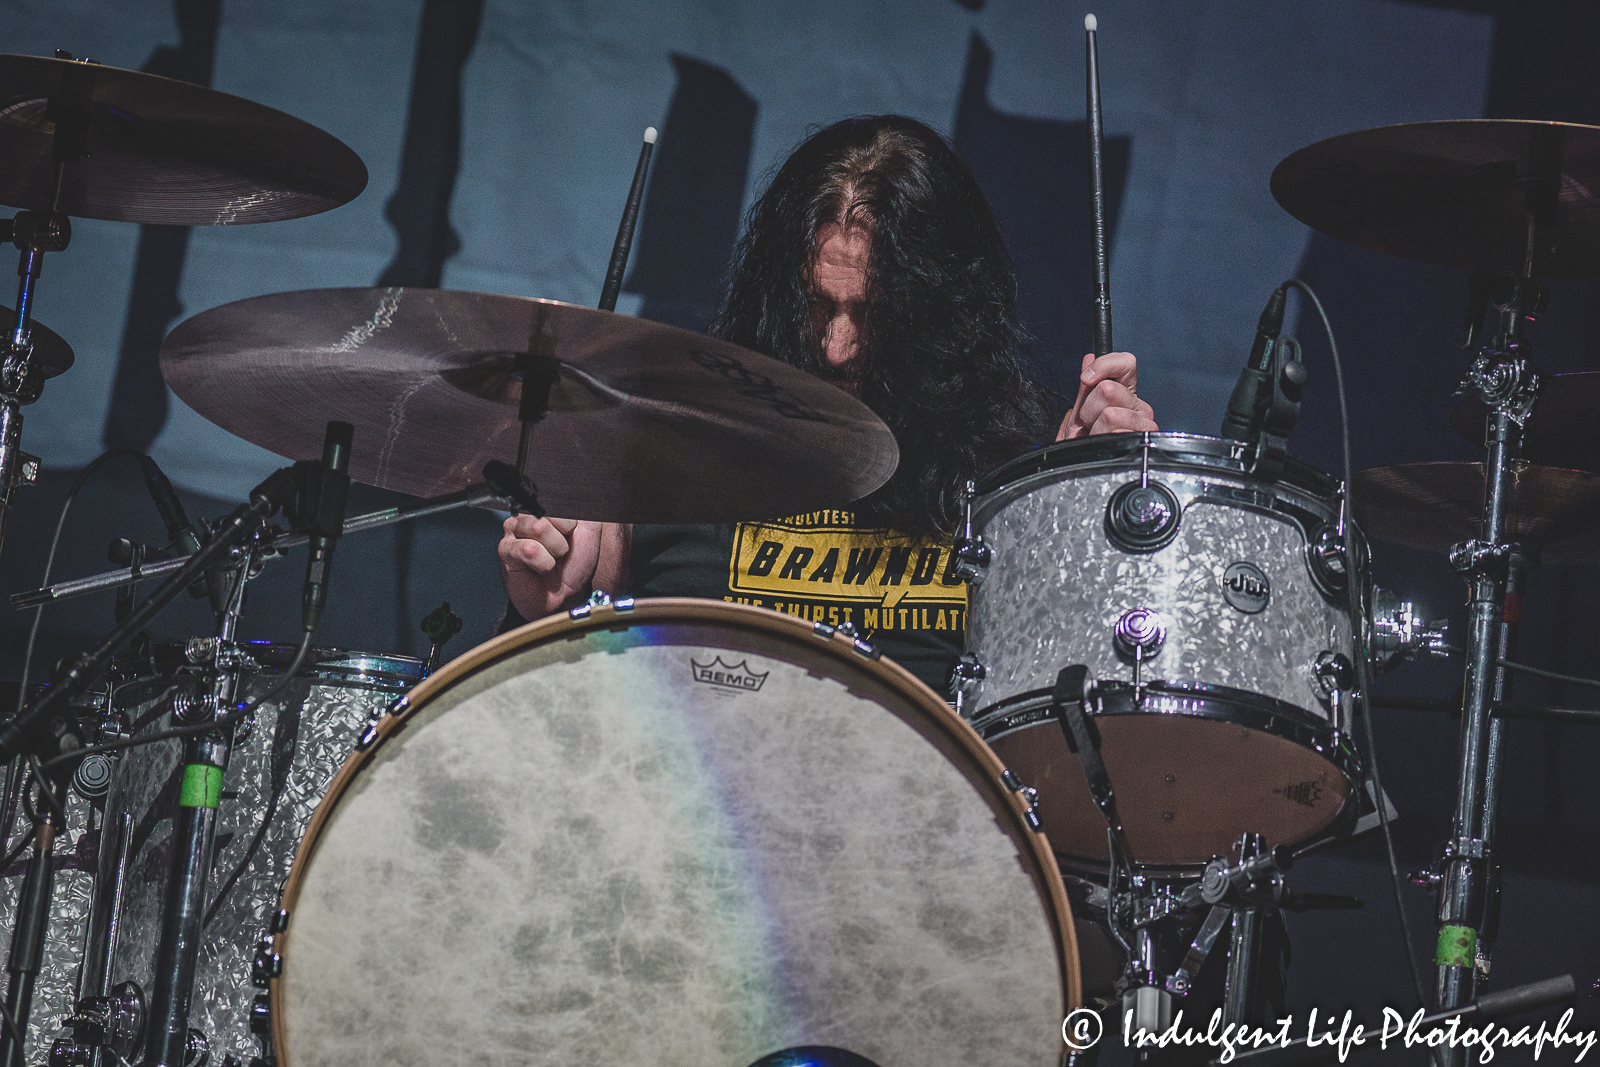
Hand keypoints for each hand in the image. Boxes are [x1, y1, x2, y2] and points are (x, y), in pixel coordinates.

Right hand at [498, 515, 627, 621]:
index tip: (569, 541)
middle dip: (562, 542)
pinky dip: (542, 564)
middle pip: (547, 516)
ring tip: (550, 562)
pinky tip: (539, 569)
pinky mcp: (505, 550)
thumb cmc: (574, 567)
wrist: (565, 597)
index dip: (571, 526)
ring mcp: (513, 532)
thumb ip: (587, 512)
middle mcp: (528, 516)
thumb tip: (581, 495)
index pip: (559, 505)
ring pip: (538, 529)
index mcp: (548, 510)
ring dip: (553, 553)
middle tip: (559, 555)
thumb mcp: (589, 535)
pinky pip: (528, 549)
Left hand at [1055, 352, 1158, 439]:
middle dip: (1088, 408)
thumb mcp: (1079, 413)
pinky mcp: (1144, 439)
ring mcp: (1143, 422)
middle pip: (1108, 389)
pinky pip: (1117, 432)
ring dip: (1094, 428)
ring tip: (1093, 436)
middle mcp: (1138, 405)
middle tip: (1087, 423)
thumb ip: (1085, 388)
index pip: (1126, 363)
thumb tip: (1090, 359)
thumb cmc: (1085, 444)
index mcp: (1125, 393)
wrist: (1085, 471)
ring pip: (1111, 413)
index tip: (1087, 378)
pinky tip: (1103, 445)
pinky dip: (1101, 439)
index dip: (1104, 366)